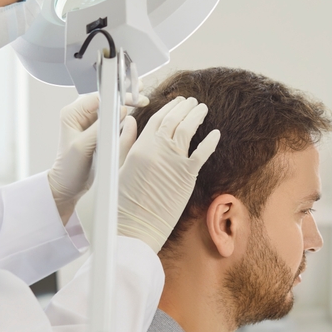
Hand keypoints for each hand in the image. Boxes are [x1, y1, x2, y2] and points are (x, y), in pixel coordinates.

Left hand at [47, 92, 146, 223]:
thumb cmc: (69, 169)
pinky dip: (124, 115)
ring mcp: (89, 123)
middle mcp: (80, 115)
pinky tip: (134, 112)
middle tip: (141, 95)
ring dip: (126, 103)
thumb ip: (100, 127)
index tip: (134, 98)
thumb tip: (120, 111)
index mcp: (72, 114)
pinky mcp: (97, 131)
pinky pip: (112, 118)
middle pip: (106, 99)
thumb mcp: (83, 147)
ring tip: (141, 100)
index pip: (99, 97)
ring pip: (111, 107)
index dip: (118, 96)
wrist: (67, 185)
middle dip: (124, 96)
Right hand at [117, 97, 220, 251]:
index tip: (176, 102)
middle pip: (174, 120)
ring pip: (188, 130)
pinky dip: (210, 141)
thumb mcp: (115, 168)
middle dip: (184, 108)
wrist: (133, 229)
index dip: (168, 108)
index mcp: (138, 147)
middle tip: (192, 101)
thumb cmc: (120, 204)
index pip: (156, 119)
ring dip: (196, 116)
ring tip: (202, 109)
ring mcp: (173, 162)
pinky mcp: (187, 176)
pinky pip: (202, 153)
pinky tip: (215, 133)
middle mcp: (157, 150)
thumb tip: (131, 122)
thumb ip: (124, 143)